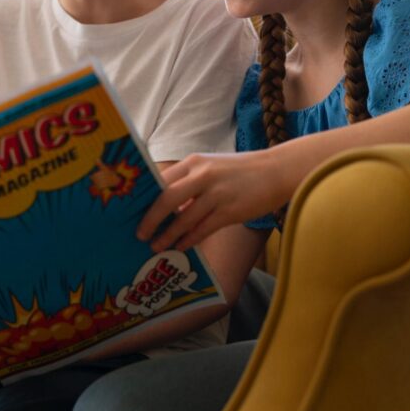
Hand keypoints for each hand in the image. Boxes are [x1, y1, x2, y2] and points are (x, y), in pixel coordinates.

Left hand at [136, 150, 290, 251]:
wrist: (277, 171)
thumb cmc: (242, 172)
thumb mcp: (212, 168)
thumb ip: (190, 182)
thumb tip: (167, 205)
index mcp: (195, 163)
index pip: (161, 180)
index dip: (145, 198)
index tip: (132, 211)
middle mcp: (203, 175)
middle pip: (166, 199)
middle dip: (150, 219)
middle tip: (139, 233)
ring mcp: (217, 194)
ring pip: (183, 218)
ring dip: (167, 235)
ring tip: (156, 246)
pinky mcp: (230, 211)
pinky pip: (202, 229)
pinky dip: (188, 239)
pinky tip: (180, 247)